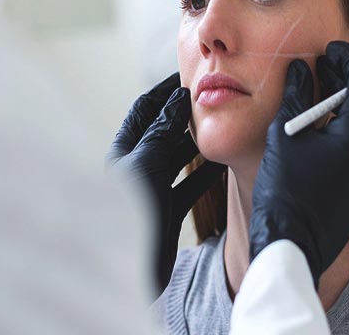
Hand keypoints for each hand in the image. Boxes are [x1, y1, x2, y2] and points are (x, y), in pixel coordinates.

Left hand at [107, 73, 223, 293]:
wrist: (128, 272)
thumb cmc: (129, 215)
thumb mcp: (147, 166)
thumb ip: (163, 132)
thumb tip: (179, 99)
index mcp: (123, 151)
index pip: (145, 109)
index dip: (166, 90)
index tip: (190, 77)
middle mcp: (137, 166)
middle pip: (164, 130)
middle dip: (187, 115)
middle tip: (215, 100)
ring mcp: (153, 188)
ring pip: (179, 156)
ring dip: (199, 142)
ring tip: (223, 127)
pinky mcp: (168, 210)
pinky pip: (190, 184)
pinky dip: (207, 172)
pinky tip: (224, 163)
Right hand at [249, 41, 348, 284]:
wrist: (292, 247)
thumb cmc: (284, 191)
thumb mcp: (285, 134)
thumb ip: (297, 96)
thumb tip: (302, 69)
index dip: (347, 56)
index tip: (329, 49)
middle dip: (346, 82)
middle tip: (321, 70)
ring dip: (347, 110)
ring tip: (318, 102)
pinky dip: (347, 135)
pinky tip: (321, 136)